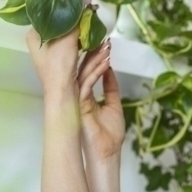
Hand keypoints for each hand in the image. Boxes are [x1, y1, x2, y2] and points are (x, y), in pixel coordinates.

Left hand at [25, 0, 90, 97]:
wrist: (62, 94)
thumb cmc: (59, 66)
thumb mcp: (67, 39)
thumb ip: (76, 20)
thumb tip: (85, 1)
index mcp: (35, 35)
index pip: (49, 13)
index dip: (65, 5)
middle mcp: (40, 41)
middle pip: (59, 22)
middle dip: (76, 16)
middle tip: (89, 8)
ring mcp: (50, 51)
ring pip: (67, 32)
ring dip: (81, 26)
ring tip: (93, 18)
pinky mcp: (61, 59)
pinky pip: (72, 42)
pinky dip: (82, 37)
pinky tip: (92, 33)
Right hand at [77, 34, 124, 163]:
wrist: (107, 152)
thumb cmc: (110, 134)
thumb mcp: (114, 105)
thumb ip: (110, 88)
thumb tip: (109, 71)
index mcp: (85, 96)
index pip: (87, 72)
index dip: (94, 58)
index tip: (103, 44)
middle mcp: (79, 96)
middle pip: (83, 70)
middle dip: (92, 54)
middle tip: (102, 39)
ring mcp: (77, 100)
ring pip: (84, 75)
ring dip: (95, 61)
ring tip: (105, 48)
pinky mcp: (79, 105)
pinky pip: (87, 85)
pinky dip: (95, 74)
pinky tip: (105, 65)